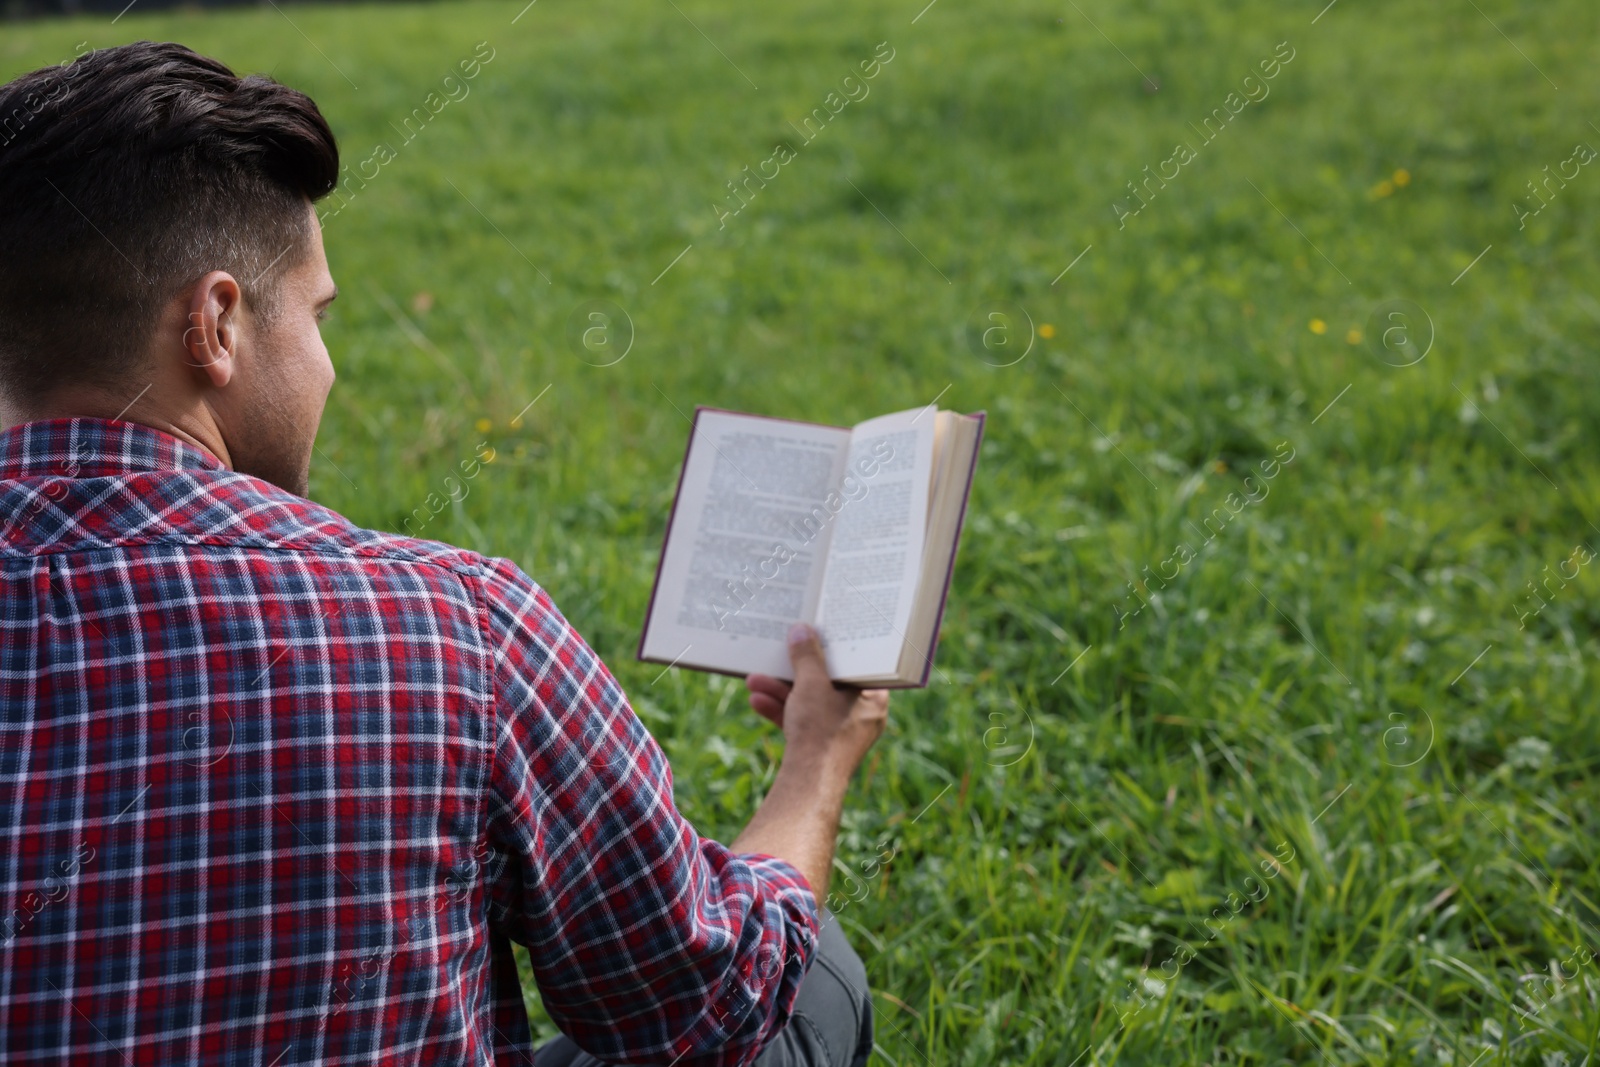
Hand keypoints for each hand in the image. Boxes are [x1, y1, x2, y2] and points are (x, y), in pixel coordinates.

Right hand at [745, 623, 888, 772]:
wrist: (809, 785)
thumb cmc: (820, 732)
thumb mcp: (811, 684)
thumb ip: (806, 655)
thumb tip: (802, 630)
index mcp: (873, 698)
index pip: (856, 664)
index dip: (835, 647)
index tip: (818, 633)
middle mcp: (861, 715)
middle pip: (827, 682)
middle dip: (794, 671)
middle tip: (777, 653)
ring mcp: (840, 733)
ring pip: (810, 702)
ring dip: (780, 690)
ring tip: (753, 680)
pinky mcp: (821, 747)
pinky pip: (803, 721)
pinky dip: (782, 710)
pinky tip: (756, 701)